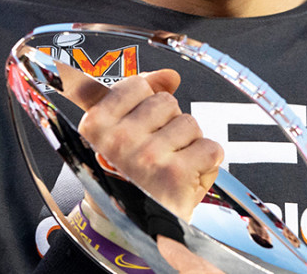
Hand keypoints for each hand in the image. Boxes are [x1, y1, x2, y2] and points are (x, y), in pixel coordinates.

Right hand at [55, 63, 223, 220]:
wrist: (128, 230)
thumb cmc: (122, 179)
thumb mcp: (113, 135)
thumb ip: (136, 96)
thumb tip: (170, 76)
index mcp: (96, 125)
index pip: (137, 86)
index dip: (147, 103)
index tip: (142, 125)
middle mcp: (119, 139)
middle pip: (167, 103)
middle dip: (169, 124)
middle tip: (156, 152)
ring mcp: (148, 156)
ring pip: (190, 124)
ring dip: (188, 144)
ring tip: (171, 166)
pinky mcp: (177, 175)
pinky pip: (210, 147)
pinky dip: (207, 163)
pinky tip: (189, 176)